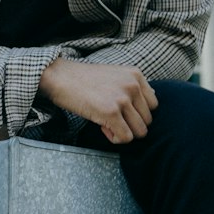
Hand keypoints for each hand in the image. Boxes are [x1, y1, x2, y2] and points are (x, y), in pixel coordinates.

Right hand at [37, 59, 156, 143]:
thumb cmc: (82, 80)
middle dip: (130, 125)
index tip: (119, 112)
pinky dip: (115, 138)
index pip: (153, 105)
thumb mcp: (114, 76)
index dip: (136, 113)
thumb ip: (130, 90)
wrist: (59, 76)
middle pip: (148, 120)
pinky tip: (103, 129)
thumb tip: (142, 113)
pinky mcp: (111, 112)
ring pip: (140, 131)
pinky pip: (126, 137)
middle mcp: (133, 85)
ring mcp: (123, 98)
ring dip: (124, 133)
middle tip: (110, 119)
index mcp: (136, 75)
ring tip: (106, 124)